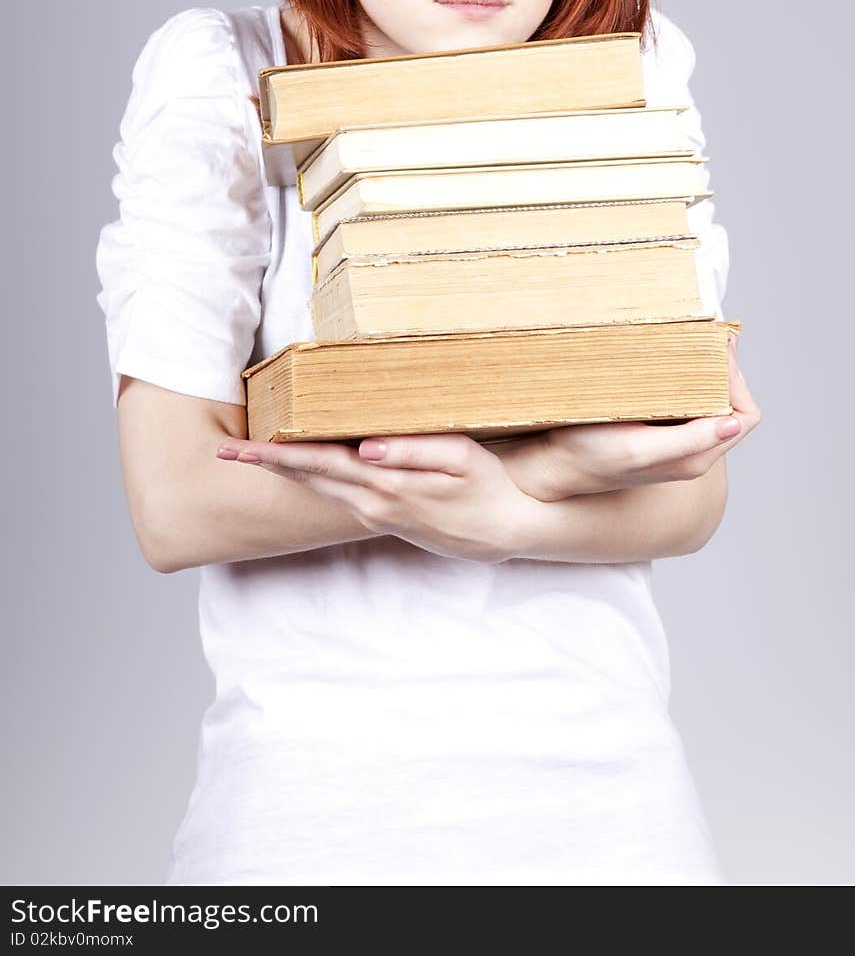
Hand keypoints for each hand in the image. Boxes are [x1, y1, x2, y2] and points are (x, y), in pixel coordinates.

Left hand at [215, 431, 541, 564]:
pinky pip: (336, 494)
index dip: (278, 456)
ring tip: (251, 455)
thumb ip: (413, 451)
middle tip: (223, 451)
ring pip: (319, 488)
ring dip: (283, 471)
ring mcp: (376, 513)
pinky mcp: (384, 515)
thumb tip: (366, 447)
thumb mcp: (460, 459)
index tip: (241, 450)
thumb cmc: (487, 487)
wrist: (505, 532)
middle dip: (265, 464)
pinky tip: (302, 465)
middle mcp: (372, 504)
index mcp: (385, 486)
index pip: (319, 465)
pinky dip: (311, 477)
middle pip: (308, 479)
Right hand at [485, 332, 761, 501]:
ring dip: (704, 372)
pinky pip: (684, 400)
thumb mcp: (639, 448)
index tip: (713, 351)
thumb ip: (688, 440)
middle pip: (730, 404)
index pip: (743, 415)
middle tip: (702, 338)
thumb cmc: (588, 456)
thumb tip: (733, 423)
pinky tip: (665, 361)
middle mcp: (691, 451)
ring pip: (708, 400)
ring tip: (688, 344)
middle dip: (722, 370)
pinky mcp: (654, 429)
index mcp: (696, 457)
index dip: (737, 382)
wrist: (551, 466)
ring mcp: (673, 441)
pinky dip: (683, 378)